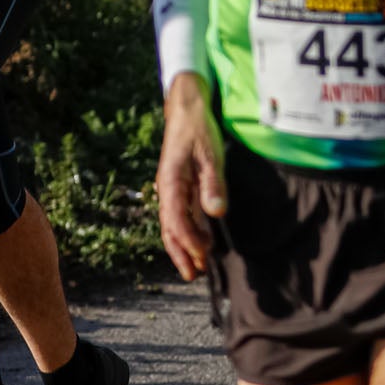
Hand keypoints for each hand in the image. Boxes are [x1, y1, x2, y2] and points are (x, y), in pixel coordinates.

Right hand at [155, 75, 226, 281]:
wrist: (188, 109)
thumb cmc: (199, 129)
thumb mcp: (211, 154)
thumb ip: (213, 184)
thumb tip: (216, 213)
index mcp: (171, 182)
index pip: (176, 220)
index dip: (188, 241)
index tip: (202, 256)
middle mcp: (167, 189)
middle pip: (170, 228)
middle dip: (180, 253)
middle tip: (192, 276)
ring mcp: (173, 189)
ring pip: (174, 224)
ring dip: (185, 246)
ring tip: (198, 266)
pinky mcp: (181, 186)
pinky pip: (182, 214)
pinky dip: (190, 231)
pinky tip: (204, 242)